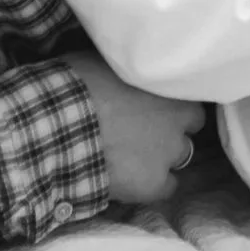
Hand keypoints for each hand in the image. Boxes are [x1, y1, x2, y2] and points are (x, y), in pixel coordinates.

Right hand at [67, 48, 206, 208]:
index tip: (153, 106)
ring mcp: (168, 155)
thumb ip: (129, 70)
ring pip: (181, 156)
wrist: (62, 128)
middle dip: (170, 129)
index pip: (188, 98)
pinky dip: (155, 184)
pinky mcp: (153, 184)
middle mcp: (177, 121)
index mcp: (169, 89)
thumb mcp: (107, 63)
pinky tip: (136, 180)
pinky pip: (167, 188)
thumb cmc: (79, 85)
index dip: (170, 104)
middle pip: (188, 128)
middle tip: (144, 130)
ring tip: (136, 156)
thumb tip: (127, 66)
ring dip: (163, 155)